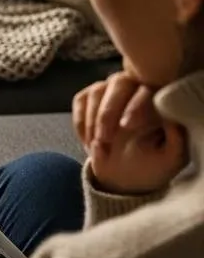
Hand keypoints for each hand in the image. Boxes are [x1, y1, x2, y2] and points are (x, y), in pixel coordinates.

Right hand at [72, 71, 186, 194]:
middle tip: (103, 139)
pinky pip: (81, 100)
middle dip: (108, 112)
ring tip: (96, 146)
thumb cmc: (152, 164)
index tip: (126, 126)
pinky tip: (88, 142)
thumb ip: (176, 138)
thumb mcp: (171, 157)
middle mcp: (135, 87)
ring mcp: (110, 90)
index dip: (135, 106)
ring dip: (92, 120)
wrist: (126, 174)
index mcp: (160, 99)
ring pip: (97, 91)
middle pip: (119, 83)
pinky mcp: (89, 97)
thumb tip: (170, 117)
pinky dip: (81, 122)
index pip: (148, 91)